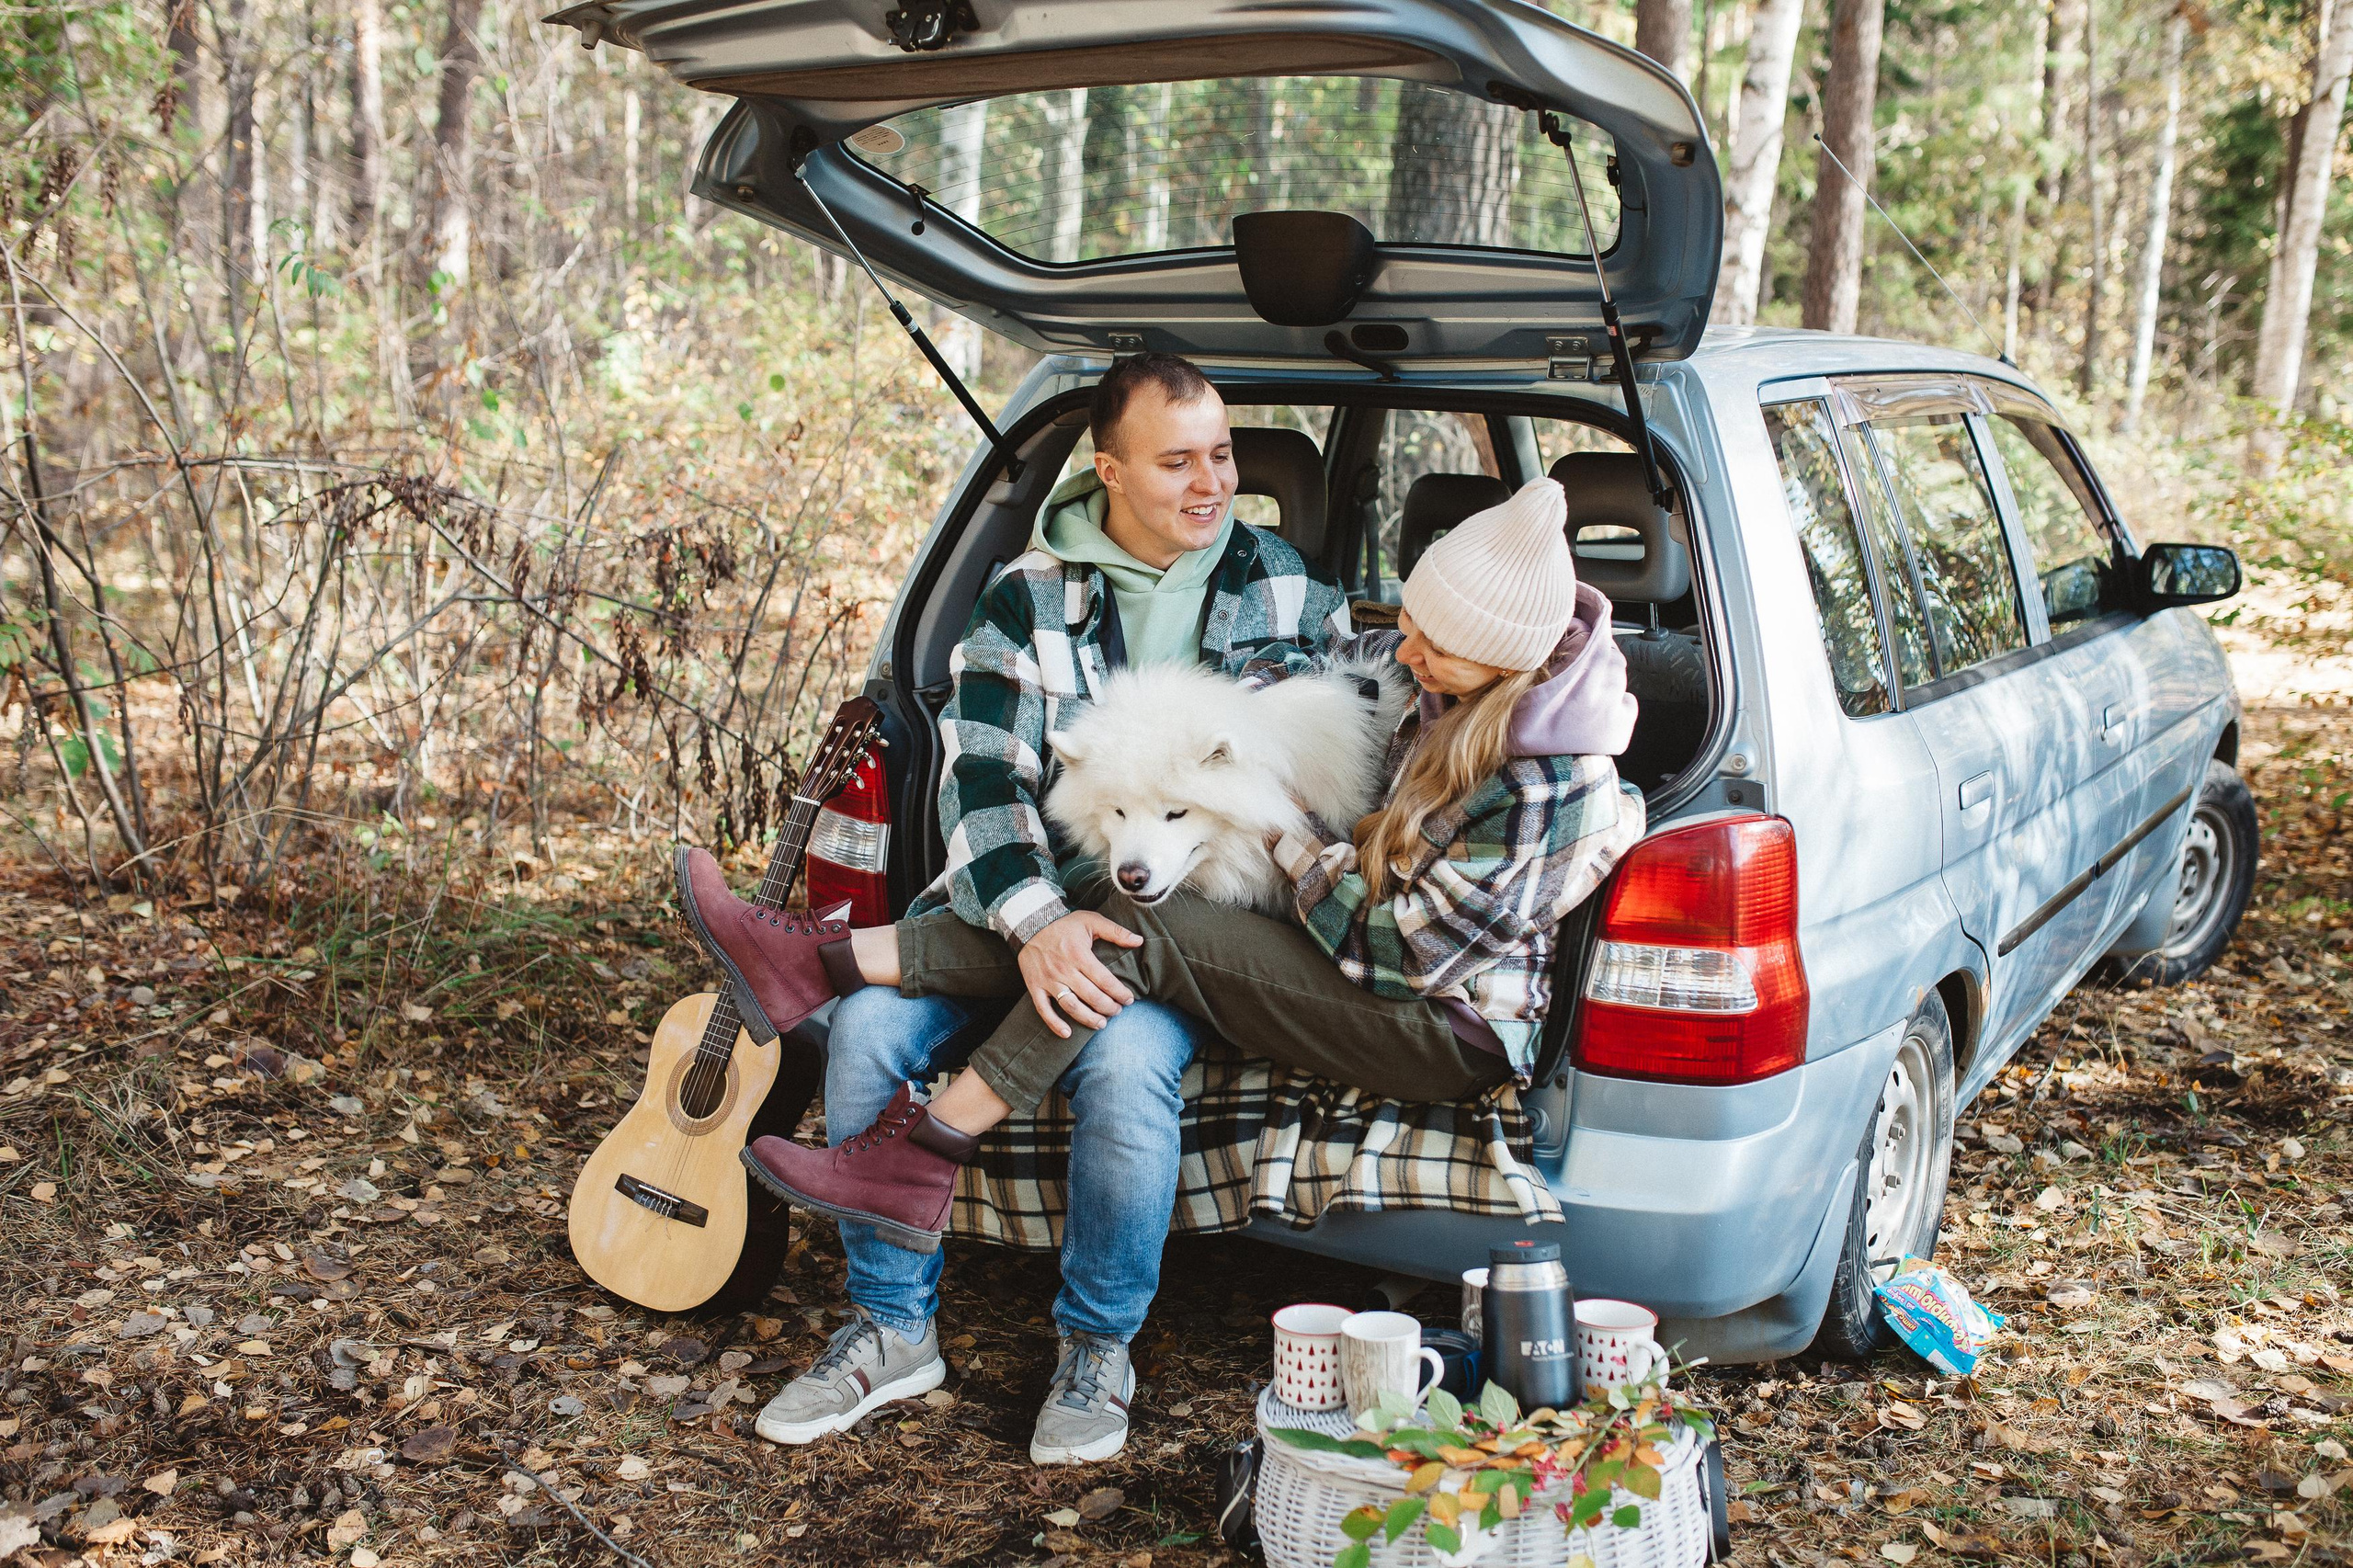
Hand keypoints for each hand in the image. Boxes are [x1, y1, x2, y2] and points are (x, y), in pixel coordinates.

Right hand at [1016, 910, 1141, 1037]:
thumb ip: (1116, 931)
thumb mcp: (1091, 920)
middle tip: (1117, 1011)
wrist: (1030, 922)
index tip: (1129, 999)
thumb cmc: (1064, 923)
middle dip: (1108, 1007)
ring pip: (1070, 1006)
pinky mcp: (1034, 986)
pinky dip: (1054, 1023)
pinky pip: (1043, 1009)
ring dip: (1087, 1018)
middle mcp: (1064, 970)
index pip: (1105, 980)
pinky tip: (1067, 1033)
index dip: (1119, 993)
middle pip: (1091, 996)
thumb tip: (1139, 940)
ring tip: (1101, 1024)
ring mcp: (1048, 980)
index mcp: (1080, 955)